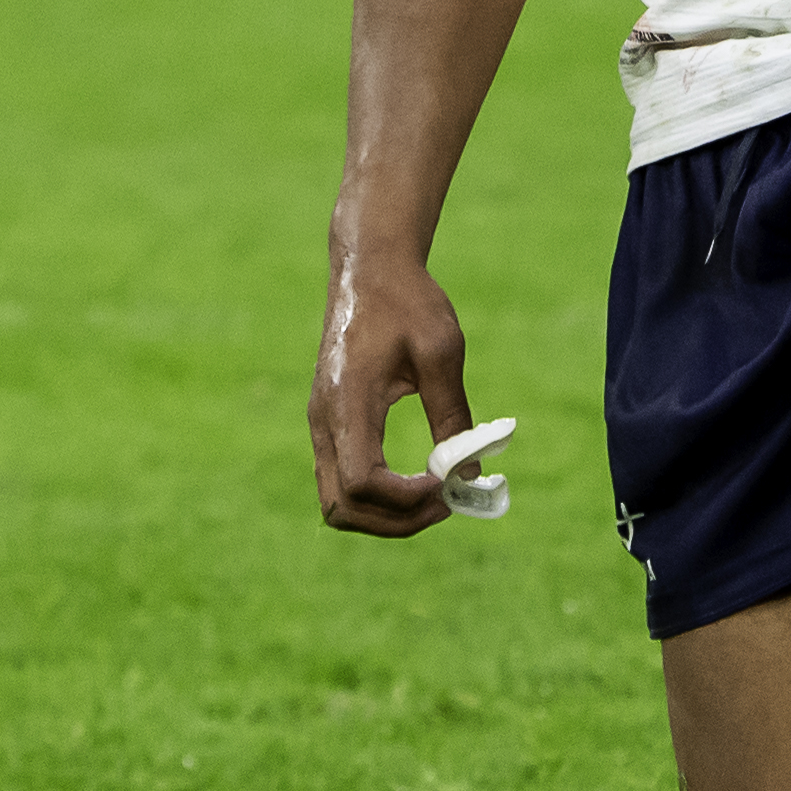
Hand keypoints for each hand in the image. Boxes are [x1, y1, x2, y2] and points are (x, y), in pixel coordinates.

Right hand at [309, 246, 475, 537]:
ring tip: (436, 498)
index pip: (364, 482)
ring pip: (338, 502)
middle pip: (344, 507)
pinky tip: (417, 482)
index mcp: (347, 401)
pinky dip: (377, 497)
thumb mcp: (441, 351)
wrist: (370, 269)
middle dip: (397, 521)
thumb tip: (470, 474)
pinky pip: (342, 481)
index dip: (407, 499)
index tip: (449, 485)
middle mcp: (324, 420)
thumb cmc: (408, 301)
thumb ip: (452, 414)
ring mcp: (321, 424)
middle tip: (449, 504)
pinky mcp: (329, 423)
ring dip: (386, 516)